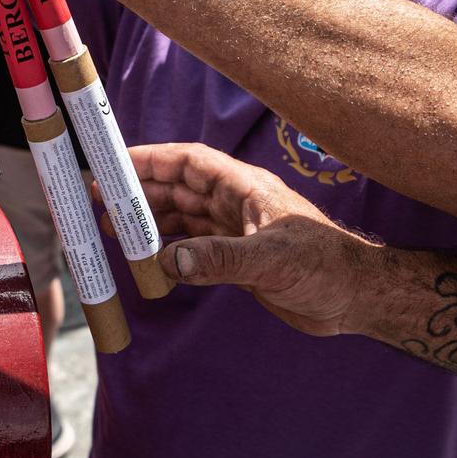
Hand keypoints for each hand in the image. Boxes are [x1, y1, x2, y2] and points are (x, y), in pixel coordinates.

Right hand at [131, 142, 371, 336]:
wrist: (357, 299)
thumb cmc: (328, 267)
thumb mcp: (273, 260)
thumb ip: (221, 259)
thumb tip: (168, 260)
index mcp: (246, 188)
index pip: (190, 162)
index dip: (151, 159)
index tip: (114, 164)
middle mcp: (237, 204)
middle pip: (179, 187)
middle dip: (139, 190)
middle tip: (99, 199)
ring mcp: (236, 231)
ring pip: (183, 217)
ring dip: (148, 220)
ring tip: (111, 228)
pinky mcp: (238, 259)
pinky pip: (193, 247)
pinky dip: (167, 250)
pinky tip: (147, 258)